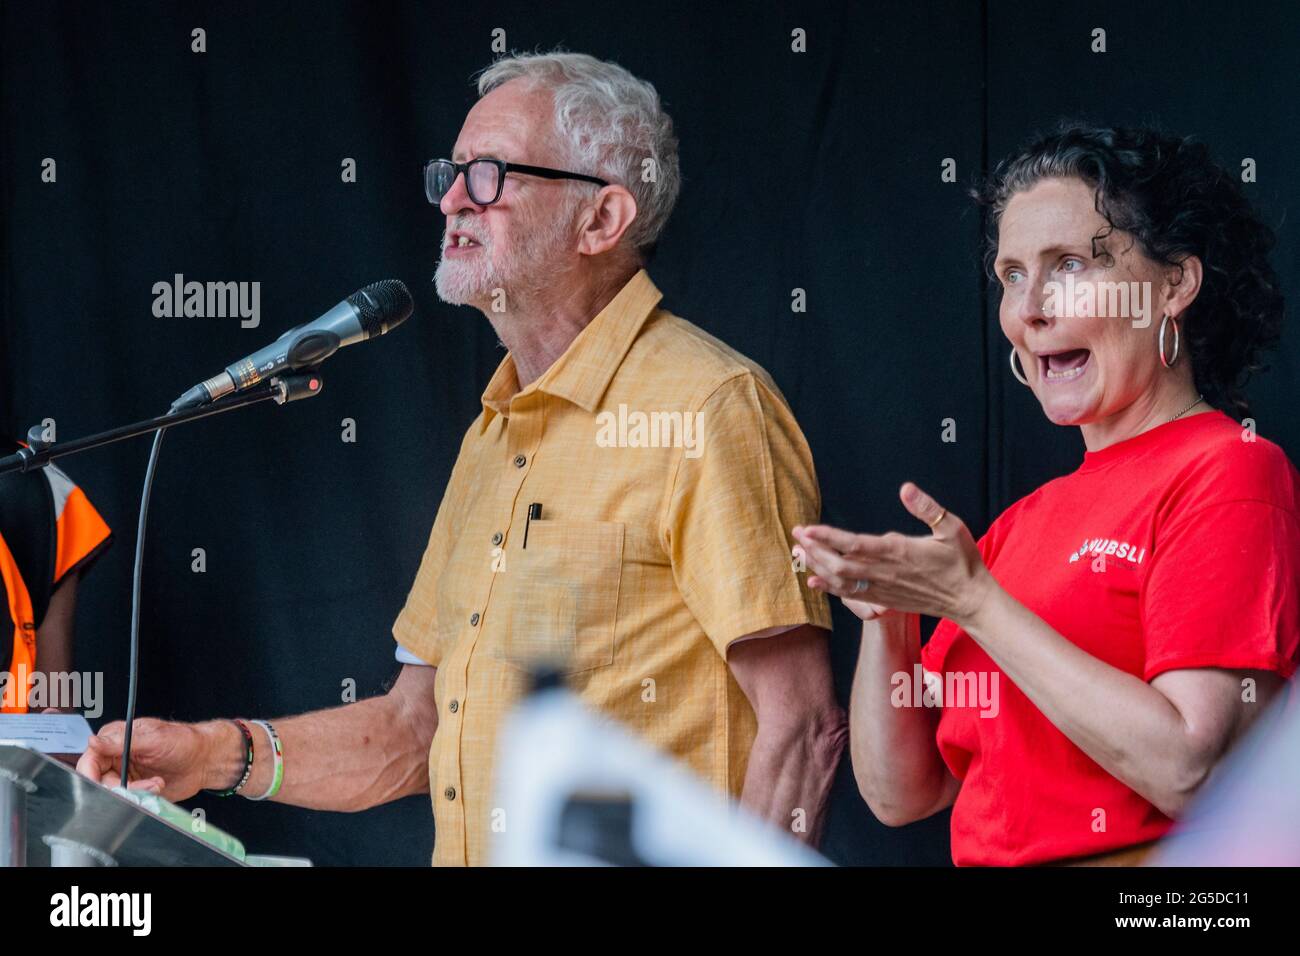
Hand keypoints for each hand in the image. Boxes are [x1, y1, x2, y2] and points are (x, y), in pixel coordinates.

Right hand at [76, 717, 219, 801]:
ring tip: (156, 784)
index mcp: (116, 738)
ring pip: (112, 792)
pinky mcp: (134, 788)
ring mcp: (124, 774)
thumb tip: (93, 741)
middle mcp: (116, 756)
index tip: (104, 785)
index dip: (91, 775)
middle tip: (141, 785)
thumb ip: (122, 742)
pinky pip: (126, 799)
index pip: (90, 759)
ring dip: (133, 792)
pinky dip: (139, 798)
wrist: (204, 760)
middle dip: (118, 787)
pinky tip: (156, 788)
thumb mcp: (154, 739)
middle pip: (98, 780)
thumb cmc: (184, 741)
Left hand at [793, 482, 995, 626]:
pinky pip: (851, 595)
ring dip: (817, 566)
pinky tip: (815, 580)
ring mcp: (883, 588)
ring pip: (841, 581)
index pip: (855, 544)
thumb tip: (906, 488)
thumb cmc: (962, 562)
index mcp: (899, 551)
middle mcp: (886, 572)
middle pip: (839, 564)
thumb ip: (927, 508)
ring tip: (798, 552)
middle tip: (795, 534)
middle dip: (814, 549)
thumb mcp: (952, 528)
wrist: (970, 601)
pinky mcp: (884, 599)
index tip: (807, 529)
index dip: (828, 537)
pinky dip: (830, 587)